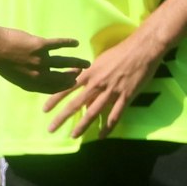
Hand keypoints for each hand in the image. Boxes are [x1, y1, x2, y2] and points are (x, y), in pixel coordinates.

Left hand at [0, 27, 85, 93]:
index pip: (52, 89)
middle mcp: (36, 75)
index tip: (73, 83)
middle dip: (74, 76)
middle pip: (61, 78)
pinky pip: (59, 45)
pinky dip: (68, 43)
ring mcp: (39, 60)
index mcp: (29, 84)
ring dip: (77, 63)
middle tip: (82, 72)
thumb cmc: (0, 60)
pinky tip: (76, 43)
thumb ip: (28, 77)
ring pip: (64, 63)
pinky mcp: (40, 46)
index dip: (64, 87)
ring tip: (85, 62)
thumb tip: (41, 76)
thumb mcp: (14, 74)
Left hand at [44, 29, 166, 138]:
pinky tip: (101, 136)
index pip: (66, 88)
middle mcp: (97, 84)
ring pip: (93, 112)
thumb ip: (89, 74)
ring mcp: (111, 91)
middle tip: (51, 129)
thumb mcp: (99, 61)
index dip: (54, 100)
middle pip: (76, 104)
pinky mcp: (126, 97)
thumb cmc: (120, 52)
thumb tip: (81, 85)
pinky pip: (115, 115)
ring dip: (82, 125)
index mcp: (89, 74)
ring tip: (73, 136)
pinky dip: (107, 127)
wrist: (142, 49)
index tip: (44, 110)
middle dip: (62, 117)